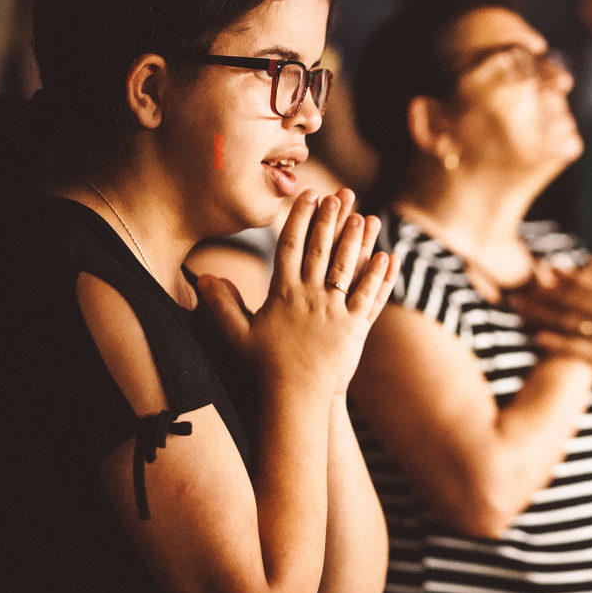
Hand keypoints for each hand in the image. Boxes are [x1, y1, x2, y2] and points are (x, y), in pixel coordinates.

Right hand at [199, 190, 399, 398]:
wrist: (293, 397)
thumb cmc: (263, 368)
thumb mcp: (237, 334)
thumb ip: (222, 304)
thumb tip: (203, 277)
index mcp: (282, 294)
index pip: (290, 247)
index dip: (299, 219)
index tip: (308, 196)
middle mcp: (310, 297)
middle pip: (320, 251)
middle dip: (329, 220)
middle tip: (338, 195)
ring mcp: (335, 311)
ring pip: (347, 269)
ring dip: (357, 241)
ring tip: (364, 216)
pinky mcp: (355, 328)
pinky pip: (369, 297)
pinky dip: (379, 277)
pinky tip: (387, 257)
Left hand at [508, 256, 591, 399]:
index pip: (582, 281)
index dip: (560, 275)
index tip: (541, 269)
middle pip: (568, 299)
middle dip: (541, 293)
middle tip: (519, 289)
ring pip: (565, 320)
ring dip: (540, 314)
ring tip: (519, 308)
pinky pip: (573, 347)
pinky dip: (555, 342)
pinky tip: (537, 337)